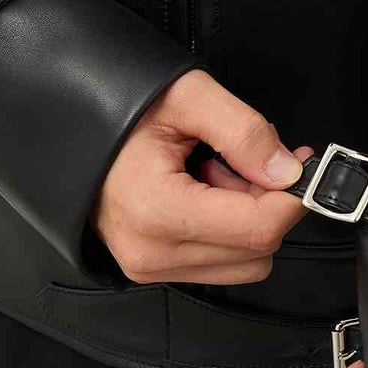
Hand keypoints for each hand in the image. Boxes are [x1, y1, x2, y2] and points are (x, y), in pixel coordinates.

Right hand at [90, 68, 313, 283]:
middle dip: (265, 204)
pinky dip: (227, 231)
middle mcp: (152, 252)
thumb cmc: (119, 109)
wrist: (69, 127)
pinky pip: (222, 265)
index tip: (299, 164)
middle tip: (238, 161)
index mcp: (157, 211)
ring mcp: (150, 267)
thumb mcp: (187, 97)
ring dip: (246, 219)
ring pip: (246, 263)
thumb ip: (244, 131)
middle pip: (259, 250)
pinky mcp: (154, 269)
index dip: (292, 197)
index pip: (258, 229)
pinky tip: (202, 194)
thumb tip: (288, 172)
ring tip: (213, 176)